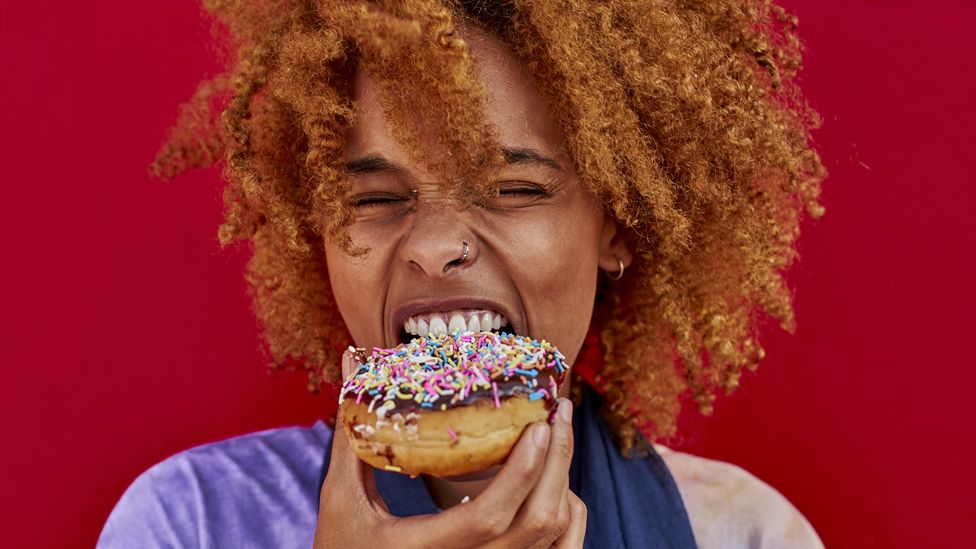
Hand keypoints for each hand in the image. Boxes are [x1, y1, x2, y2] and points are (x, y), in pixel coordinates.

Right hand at [313, 349, 586, 548]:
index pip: (488, 516)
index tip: (537, 425)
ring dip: (561, 482)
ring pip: (553, 536)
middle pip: (537, 523)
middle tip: (558, 412)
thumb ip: (351, 434)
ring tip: (554, 436)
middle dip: (558, 461)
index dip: (521, 472)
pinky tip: (554, 482)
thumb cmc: (341, 547)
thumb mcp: (340, 497)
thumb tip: (351, 360)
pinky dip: (567, 517)